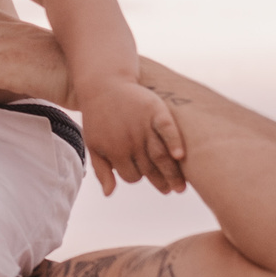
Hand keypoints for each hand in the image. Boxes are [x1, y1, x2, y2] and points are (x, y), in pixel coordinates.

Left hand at [75, 77, 186, 195]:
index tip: (148, 177)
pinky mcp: (155, 111)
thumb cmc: (98, 117)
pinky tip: (180, 155)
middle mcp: (130, 141)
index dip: (139, 177)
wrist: (103, 82)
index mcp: (114, 151)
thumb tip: (109, 194)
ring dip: (172, 173)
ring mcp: (143, 126)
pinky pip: (167, 129)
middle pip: (150, 169)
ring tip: (181, 187)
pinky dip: (174, 142)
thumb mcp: (94, 144)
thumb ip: (101, 170)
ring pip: (160, 156)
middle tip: (175, 190)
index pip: (132, 176)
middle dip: (163, 182)